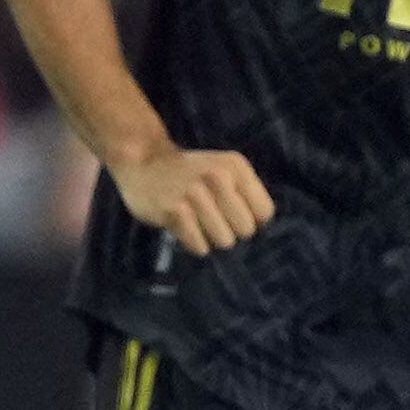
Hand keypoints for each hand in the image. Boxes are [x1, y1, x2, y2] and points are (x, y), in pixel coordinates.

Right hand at [111, 145, 273, 256]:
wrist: (144, 162)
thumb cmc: (190, 173)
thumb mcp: (223, 170)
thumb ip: (245, 193)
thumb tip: (260, 228)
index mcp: (235, 166)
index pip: (265, 212)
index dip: (251, 220)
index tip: (234, 214)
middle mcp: (218, 177)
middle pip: (246, 230)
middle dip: (231, 231)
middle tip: (213, 219)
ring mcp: (195, 193)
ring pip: (224, 241)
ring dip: (211, 238)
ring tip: (197, 221)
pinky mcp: (175, 211)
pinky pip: (200, 247)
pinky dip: (194, 243)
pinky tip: (184, 227)